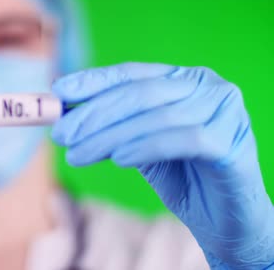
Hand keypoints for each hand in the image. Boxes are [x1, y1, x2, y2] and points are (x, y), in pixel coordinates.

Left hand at [51, 63, 273, 268]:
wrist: (223, 217)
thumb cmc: (179, 175)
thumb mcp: (137, 144)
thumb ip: (109, 125)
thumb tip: (63, 116)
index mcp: (182, 79)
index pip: (130, 73)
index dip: (92, 81)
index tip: (58, 91)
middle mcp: (206, 86)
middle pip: (139, 94)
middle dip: (93, 114)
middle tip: (60, 133)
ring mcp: (225, 110)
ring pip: (155, 117)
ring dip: (109, 136)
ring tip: (77, 154)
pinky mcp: (233, 141)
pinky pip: (181, 140)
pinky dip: (145, 147)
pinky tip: (118, 159)